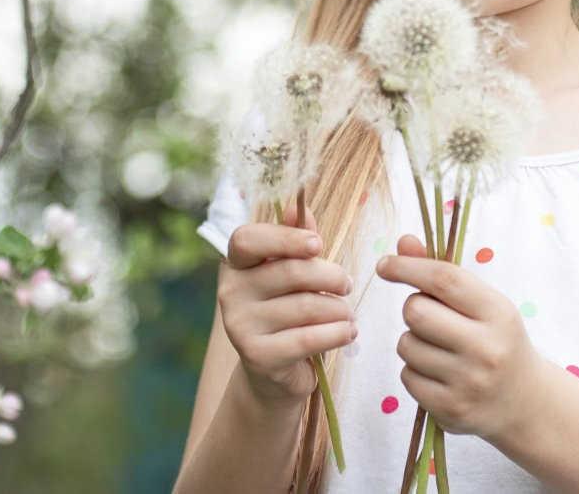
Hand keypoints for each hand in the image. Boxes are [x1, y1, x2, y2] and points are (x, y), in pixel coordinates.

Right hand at [219, 197, 356, 406]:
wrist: (275, 371)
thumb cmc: (288, 309)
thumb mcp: (294, 271)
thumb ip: (297, 239)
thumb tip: (299, 207)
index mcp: (236, 265)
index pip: (248, 239)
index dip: (284, 237)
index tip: (318, 244)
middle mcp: (230, 292)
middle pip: (290, 272)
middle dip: (330, 276)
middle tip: (347, 284)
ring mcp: (240, 325)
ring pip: (306, 306)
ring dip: (339, 309)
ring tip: (348, 314)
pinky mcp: (257, 356)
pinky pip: (308, 338)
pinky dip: (337, 333)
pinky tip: (348, 332)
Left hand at [374, 233, 541, 440]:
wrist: (524, 402)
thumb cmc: (497, 340)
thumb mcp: (482, 304)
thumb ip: (442, 273)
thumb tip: (403, 242)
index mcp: (498, 313)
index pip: (444, 279)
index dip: (408, 266)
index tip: (385, 264)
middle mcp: (486, 349)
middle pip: (415, 312)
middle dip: (413, 308)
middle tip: (430, 317)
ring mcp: (468, 383)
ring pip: (406, 345)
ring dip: (413, 341)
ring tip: (440, 349)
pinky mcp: (450, 410)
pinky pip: (406, 377)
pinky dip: (414, 371)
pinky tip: (439, 374)